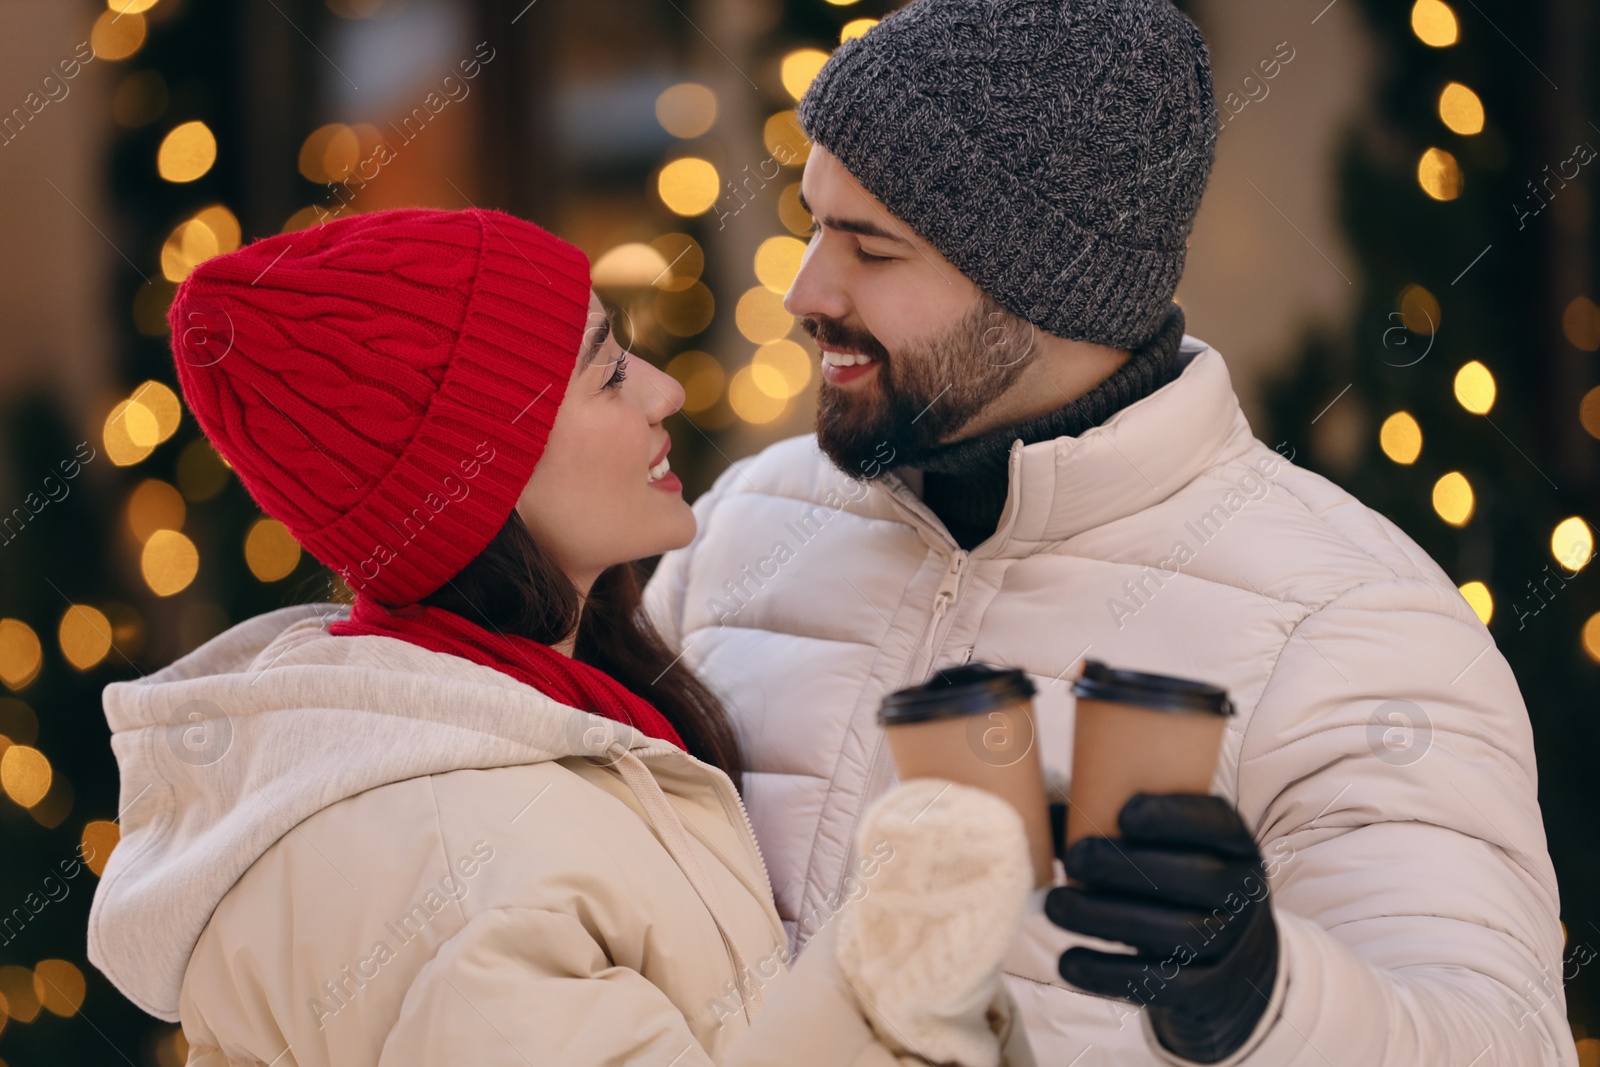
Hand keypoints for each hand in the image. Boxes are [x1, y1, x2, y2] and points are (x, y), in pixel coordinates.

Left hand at [1043, 793, 1278, 1063]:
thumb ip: (1109, 826)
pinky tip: (1068, 962)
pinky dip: (1110, 974)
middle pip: (1196, 878)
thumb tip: (1041, 811)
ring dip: (1108, 918)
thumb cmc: (1177, 885)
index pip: (1216, 823)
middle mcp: (1240, 891)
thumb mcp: (1166, 849)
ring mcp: (1230, 943)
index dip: (1176, 816)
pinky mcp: (1207, 988)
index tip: (1125, 811)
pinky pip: (1162, 982)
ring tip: (1056, 906)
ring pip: (1176, 932)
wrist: (1232, 964)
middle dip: (1130, 866)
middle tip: (1075, 859)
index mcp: (1233, 844)